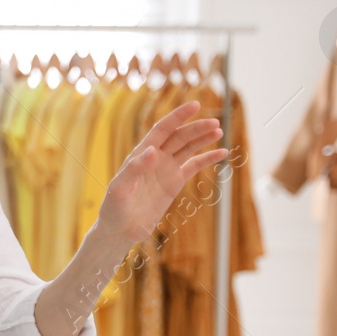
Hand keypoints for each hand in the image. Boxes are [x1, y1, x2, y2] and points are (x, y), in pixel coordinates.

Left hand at [97, 100, 228, 245]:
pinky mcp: (174, 183)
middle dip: (196, 128)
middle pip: (179, 137)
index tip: (195, 105)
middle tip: (215, 123)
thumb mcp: (119, 189)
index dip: (178, 116)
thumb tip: (152, 150)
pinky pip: (194, 166)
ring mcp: (166, 169)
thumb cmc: (114, 209)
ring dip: (203, 139)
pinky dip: (207, 159)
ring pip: (188, 148)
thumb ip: (134, 169)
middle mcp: (155, 158)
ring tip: (219, 131)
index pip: (162, 129)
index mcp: (141, 154)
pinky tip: (222, 153)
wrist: (120, 230)